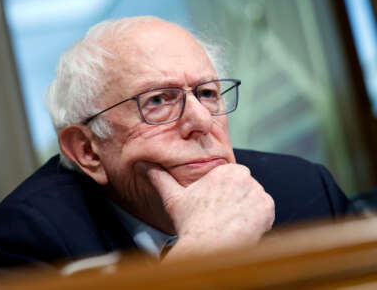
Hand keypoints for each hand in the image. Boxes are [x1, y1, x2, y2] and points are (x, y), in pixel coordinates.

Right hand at [144, 163, 274, 259]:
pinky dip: (258, 220)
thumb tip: (143, 165)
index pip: (232, 180)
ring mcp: (258, 192)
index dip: (225, 195)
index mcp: (226, 170)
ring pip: (255, 200)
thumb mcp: (174, 197)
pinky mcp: (268, 208)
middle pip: (245, 189)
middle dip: (236, 201)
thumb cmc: (191, 223)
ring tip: (230, 223)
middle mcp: (245, 176)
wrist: (208, 246)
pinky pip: (266, 212)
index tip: (216, 207)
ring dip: (247, 211)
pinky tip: (241, 227)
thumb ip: (160, 178)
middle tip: (222, 216)